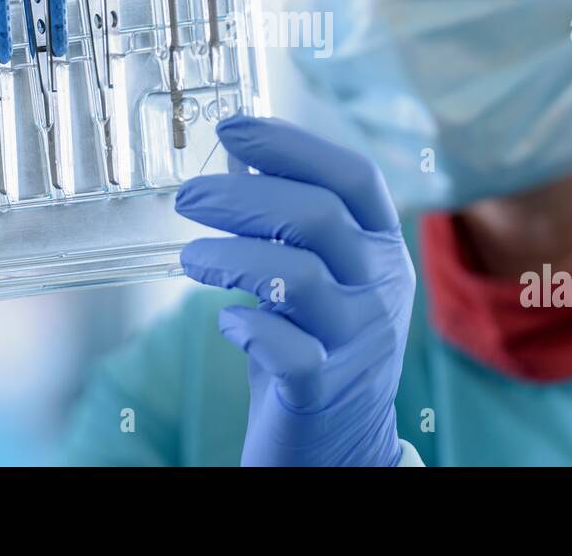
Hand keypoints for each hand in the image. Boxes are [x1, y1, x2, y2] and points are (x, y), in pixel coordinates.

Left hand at [176, 115, 414, 465]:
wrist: (344, 444)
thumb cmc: (318, 341)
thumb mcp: (316, 272)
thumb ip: (286, 217)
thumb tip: (240, 155)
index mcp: (382, 246)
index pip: (353, 176)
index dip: (292, 144)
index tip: (232, 127)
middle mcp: (382, 286)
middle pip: (318, 215)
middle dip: (242, 196)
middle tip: (188, 197)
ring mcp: (359, 338)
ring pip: (299, 276)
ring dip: (232, 257)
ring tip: (190, 258)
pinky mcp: (326, 388)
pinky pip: (288, 349)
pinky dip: (248, 326)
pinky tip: (226, 321)